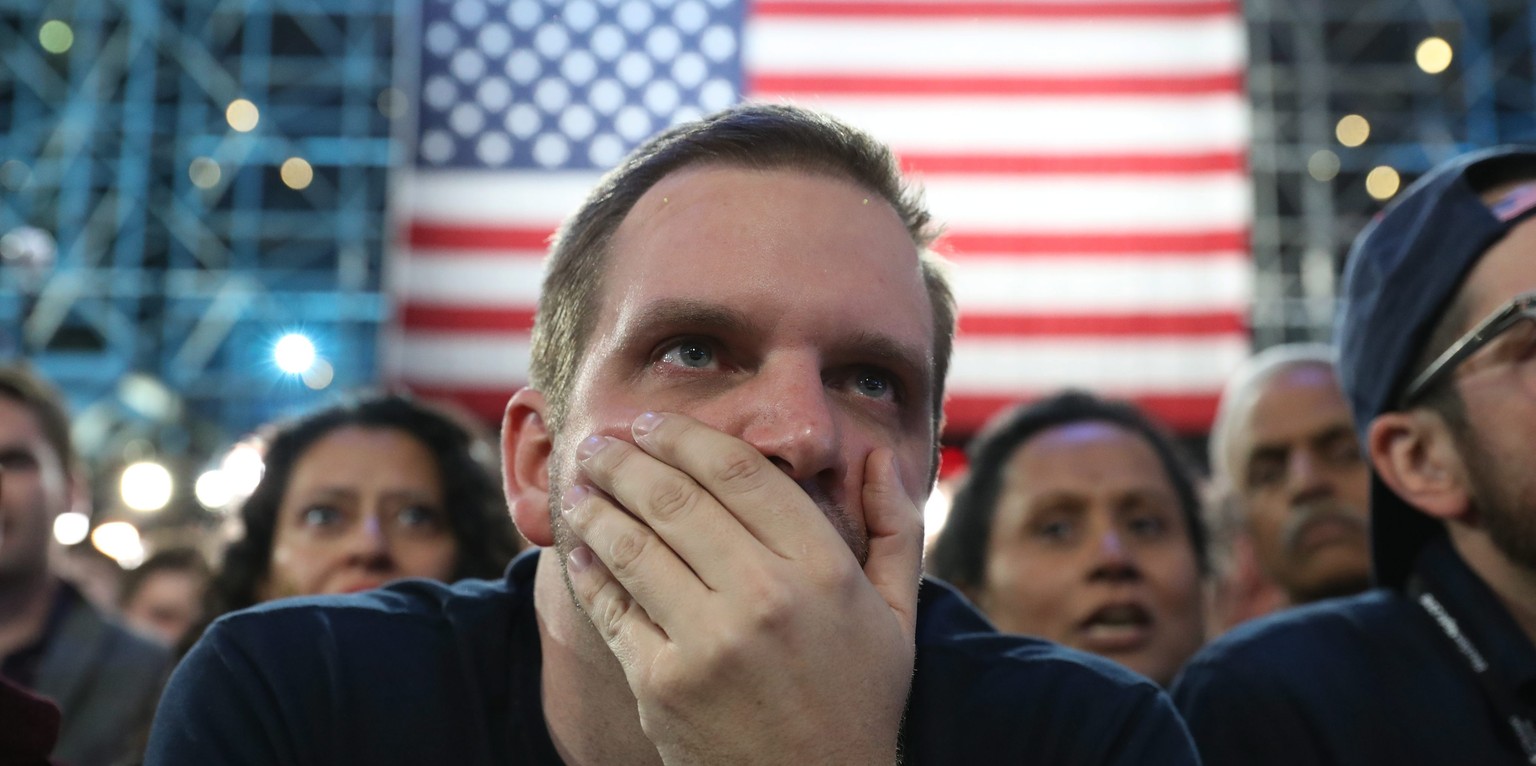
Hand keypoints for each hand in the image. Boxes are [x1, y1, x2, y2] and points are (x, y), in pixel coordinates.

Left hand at [561, 412, 922, 764]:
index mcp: (823, 571)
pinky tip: (579, 549)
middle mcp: (765, 598)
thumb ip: (894, 530)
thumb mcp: (898, 617)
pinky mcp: (662, 685)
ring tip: (579, 485)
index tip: (654, 424)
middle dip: (626, 459)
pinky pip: (614, 610)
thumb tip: (877, 458)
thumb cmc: (857, 701)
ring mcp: (707, 643)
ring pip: (633, 546)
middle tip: (599, 442)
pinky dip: (589, 571)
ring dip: (596, 506)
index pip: (741, 473)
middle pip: (676, 499)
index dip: (688, 438)